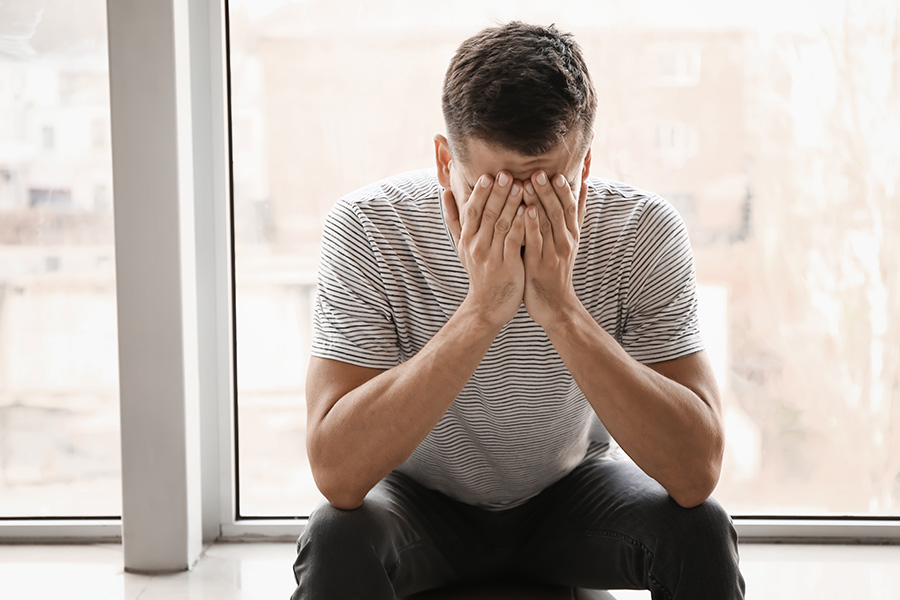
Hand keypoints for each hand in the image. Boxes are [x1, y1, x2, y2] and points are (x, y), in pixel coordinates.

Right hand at [443, 172, 526, 328]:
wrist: (487, 306)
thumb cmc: (479, 271)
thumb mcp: (462, 246)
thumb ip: (455, 219)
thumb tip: (444, 192)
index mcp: (467, 238)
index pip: (472, 210)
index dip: (480, 193)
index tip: (488, 175)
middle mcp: (476, 246)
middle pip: (487, 214)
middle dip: (497, 193)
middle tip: (507, 174)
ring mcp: (491, 256)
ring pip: (502, 225)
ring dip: (511, 204)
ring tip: (522, 186)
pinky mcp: (507, 266)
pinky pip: (514, 242)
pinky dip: (521, 226)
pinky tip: (530, 212)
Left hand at [522, 171, 586, 327]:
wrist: (556, 305)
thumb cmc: (557, 271)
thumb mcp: (569, 241)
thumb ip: (574, 214)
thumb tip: (583, 184)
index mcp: (571, 235)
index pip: (570, 207)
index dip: (564, 190)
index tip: (556, 171)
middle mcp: (565, 242)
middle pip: (559, 211)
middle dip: (549, 190)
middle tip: (539, 171)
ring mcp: (553, 253)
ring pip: (547, 223)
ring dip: (539, 202)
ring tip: (529, 183)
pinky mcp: (540, 265)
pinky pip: (536, 242)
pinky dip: (531, 225)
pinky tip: (525, 211)